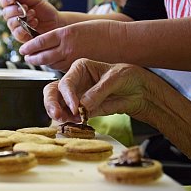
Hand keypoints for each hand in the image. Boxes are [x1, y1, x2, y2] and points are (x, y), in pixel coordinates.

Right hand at [0, 0, 60, 42]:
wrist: (57, 23)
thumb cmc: (46, 11)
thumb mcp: (36, 1)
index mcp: (15, 6)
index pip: (4, 2)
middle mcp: (13, 17)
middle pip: (5, 13)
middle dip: (15, 9)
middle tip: (26, 8)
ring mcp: (16, 28)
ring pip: (11, 23)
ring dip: (22, 17)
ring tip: (33, 14)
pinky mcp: (22, 37)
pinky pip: (17, 33)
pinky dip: (24, 27)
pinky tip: (34, 22)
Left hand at [20, 20, 123, 71]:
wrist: (122, 42)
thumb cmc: (103, 30)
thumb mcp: (79, 28)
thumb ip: (64, 36)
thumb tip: (50, 41)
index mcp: (66, 34)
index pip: (40, 41)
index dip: (29, 46)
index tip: (22, 48)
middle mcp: (67, 48)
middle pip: (42, 55)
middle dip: (32, 57)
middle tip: (25, 57)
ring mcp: (73, 59)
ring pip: (51, 64)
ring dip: (41, 63)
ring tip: (35, 61)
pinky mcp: (80, 68)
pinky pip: (62, 69)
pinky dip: (54, 67)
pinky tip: (51, 65)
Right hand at [45, 58, 190, 160]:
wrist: (139, 91)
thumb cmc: (128, 77)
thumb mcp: (116, 80)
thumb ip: (98, 92)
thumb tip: (82, 106)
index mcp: (80, 68)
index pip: (66, 82)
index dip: (67, 94)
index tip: (74, 106)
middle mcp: (74, 82)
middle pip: (52, 91)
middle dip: (51, 103)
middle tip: (57, 115)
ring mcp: (75, 97)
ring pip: (56, 104)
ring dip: (58, 114)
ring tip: (66, 121)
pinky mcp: (80, 110)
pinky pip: (69, 116)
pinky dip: (69, 121)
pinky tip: (77, 122)